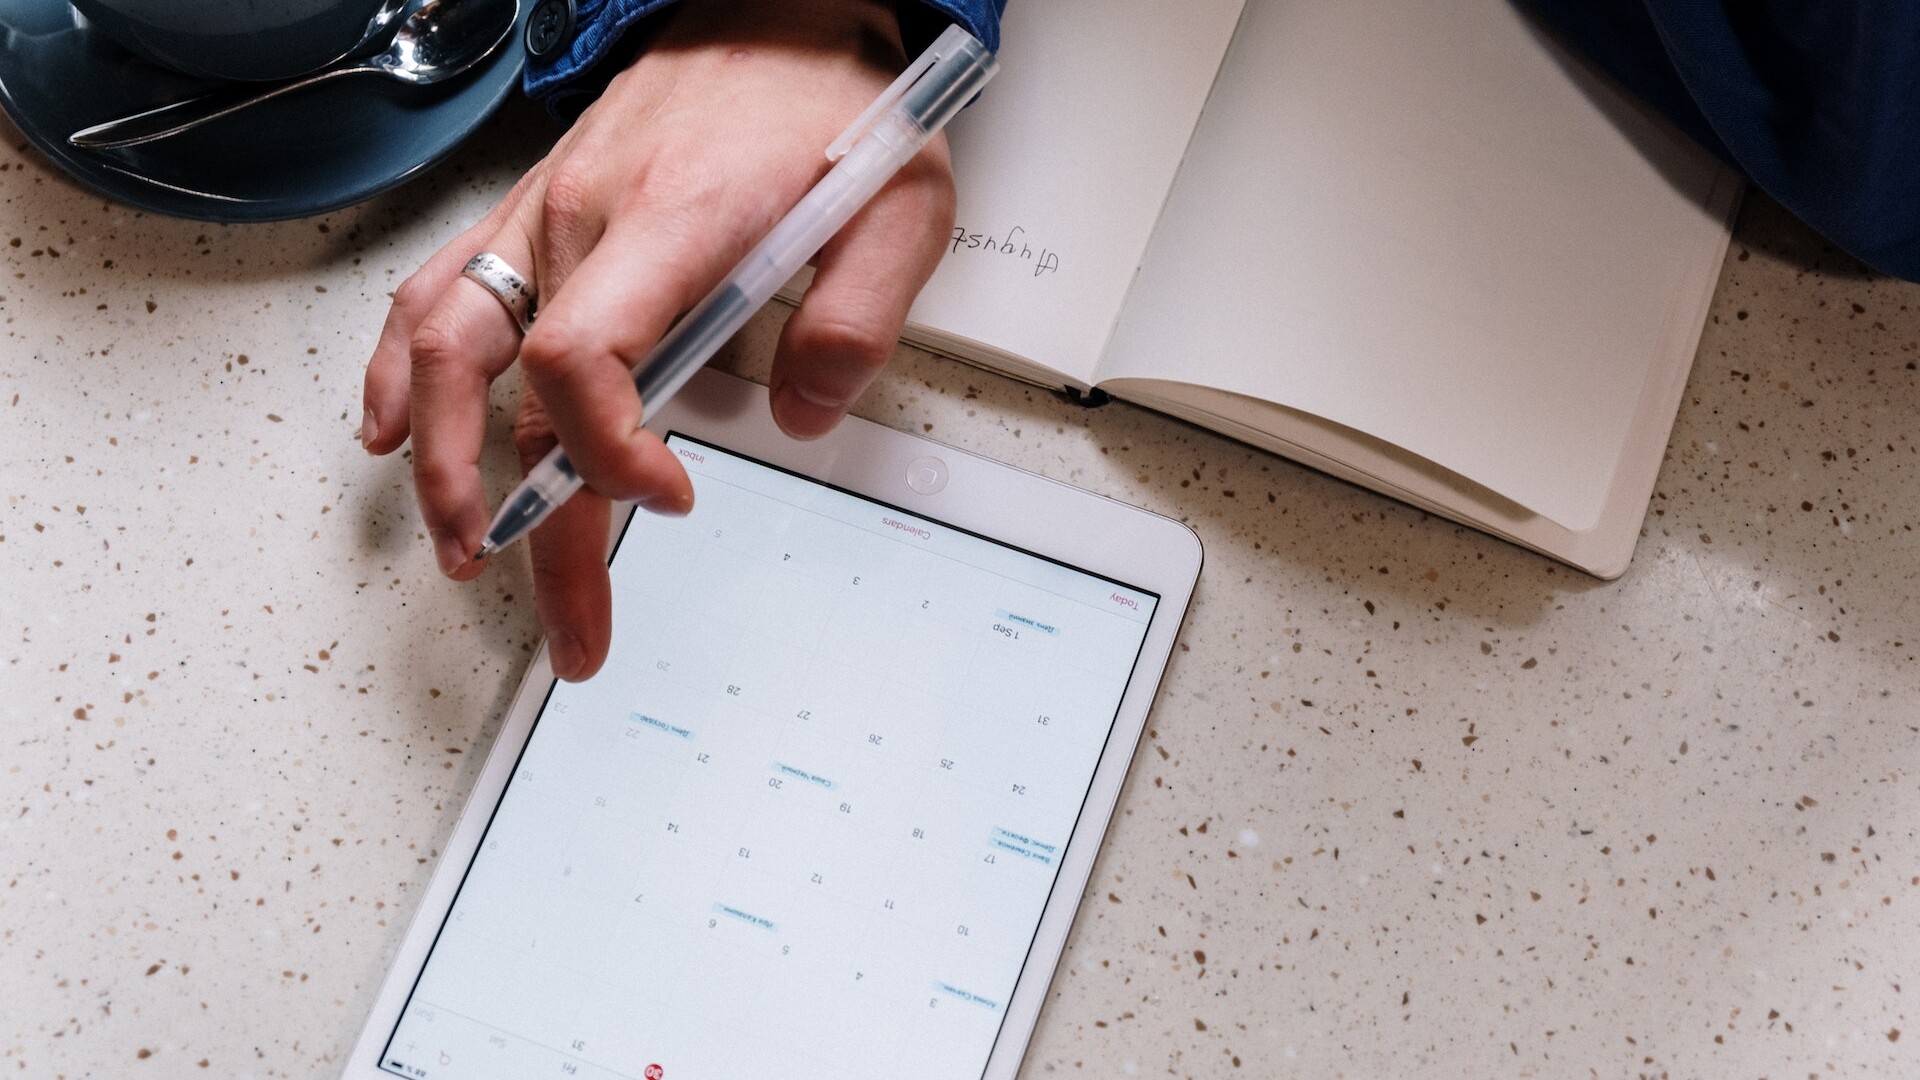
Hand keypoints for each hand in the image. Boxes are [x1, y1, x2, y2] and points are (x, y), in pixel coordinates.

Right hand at [360, 0, 955, 679]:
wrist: (780, 11)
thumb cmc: (831, 103)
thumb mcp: (899, 209)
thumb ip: (857, 319)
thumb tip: (803, 419)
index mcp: (675, 221)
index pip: (585, 359)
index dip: (609, 453)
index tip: (669, 500)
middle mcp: (588, 219)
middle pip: (514, 390)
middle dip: (534, 528)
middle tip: (571, 627)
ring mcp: (546, 214)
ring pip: (447, 347)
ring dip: (440, 463)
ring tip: (462, 551)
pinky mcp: (533, 211)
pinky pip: (438, 290)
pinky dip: (399, 367)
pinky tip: (386, 430)